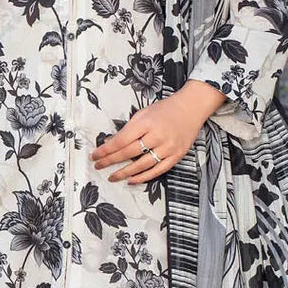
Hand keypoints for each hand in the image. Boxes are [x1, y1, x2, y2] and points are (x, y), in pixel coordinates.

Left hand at [90, 81, 225, 182]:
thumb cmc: (166, 109)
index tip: (95, 155)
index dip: (106, 150)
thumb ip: (129, 128)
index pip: (121, 140)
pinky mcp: (176, 156)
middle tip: (98, 166)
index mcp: (146, 122)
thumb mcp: (144, 112)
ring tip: (112, 176)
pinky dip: (143, 177)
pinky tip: (131, 180)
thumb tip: (111, 143)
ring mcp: (168, 147)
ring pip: (142, 165)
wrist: (192, 108)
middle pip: (129, 153)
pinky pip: (157, 171)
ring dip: (124, 172)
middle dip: (110, 161)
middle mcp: (157, 136)